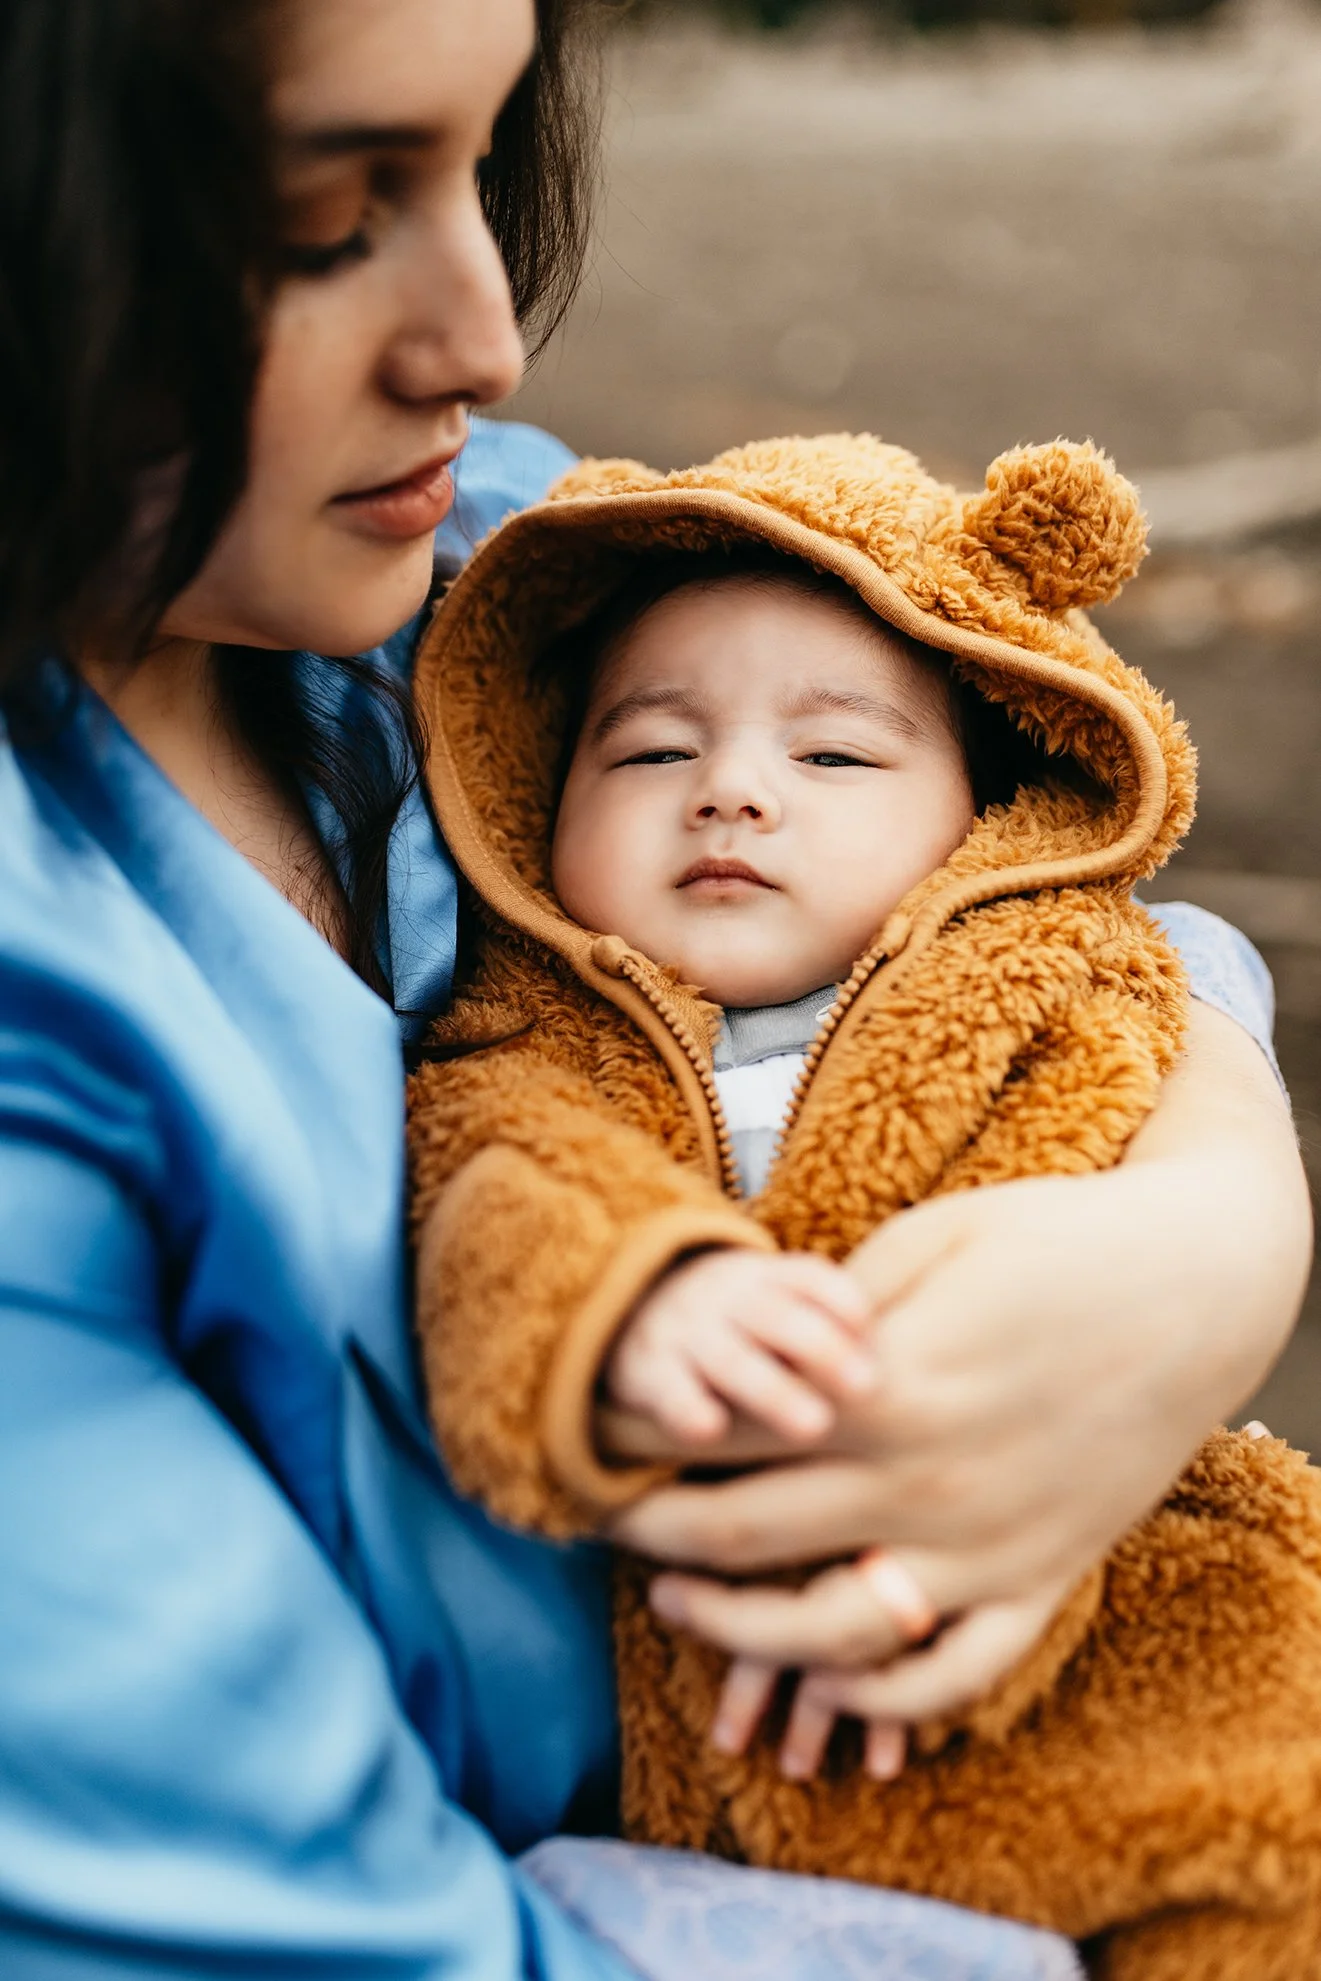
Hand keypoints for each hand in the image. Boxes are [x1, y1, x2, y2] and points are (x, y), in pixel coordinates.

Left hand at [608, 1004, 1311, 1726]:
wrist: (1198, 1289)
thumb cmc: (1055, 1241)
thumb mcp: (934, 1239)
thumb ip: (836, 1310)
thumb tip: (755, 1356)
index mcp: (890, 1389)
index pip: (728, 1433)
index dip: (645, 1438)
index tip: (592, 1436)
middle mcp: (929, 1485)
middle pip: (753, 1538)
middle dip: (657, 1538)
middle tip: (602, 1526)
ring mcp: (989, 1548)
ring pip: (832, 1631)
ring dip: (737, 1629)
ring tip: (677, 1606)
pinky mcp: (1043, 1578)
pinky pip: (950, 1671)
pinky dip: (877, 1692)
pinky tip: (819, 1673)